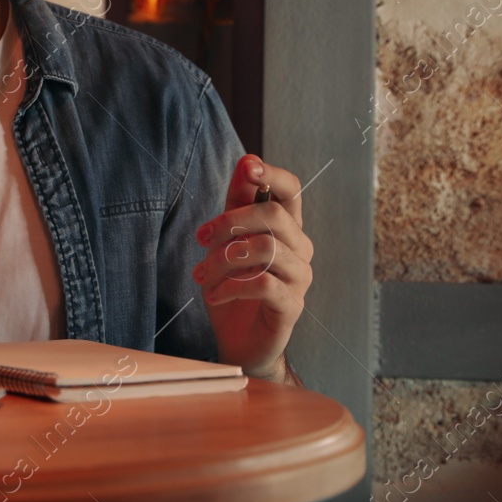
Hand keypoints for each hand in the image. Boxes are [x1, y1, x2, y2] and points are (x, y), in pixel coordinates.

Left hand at [192, 154, 312, 379]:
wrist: (239, 340)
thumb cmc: (234, 287)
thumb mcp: (228, 241)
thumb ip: (238, 203)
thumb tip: (247, 160)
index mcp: (286, 228)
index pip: (291, 190)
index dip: (272, 174)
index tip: (248, 167)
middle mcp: (300, 248)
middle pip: (275, 216)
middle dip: (230, 222)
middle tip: (201, 237)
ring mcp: (300, 277)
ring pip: (267, 249)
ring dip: (224, 259)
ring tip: (203, 274)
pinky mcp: (293, 305)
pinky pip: (263, 284)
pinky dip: (231, 286)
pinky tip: (215, 295)